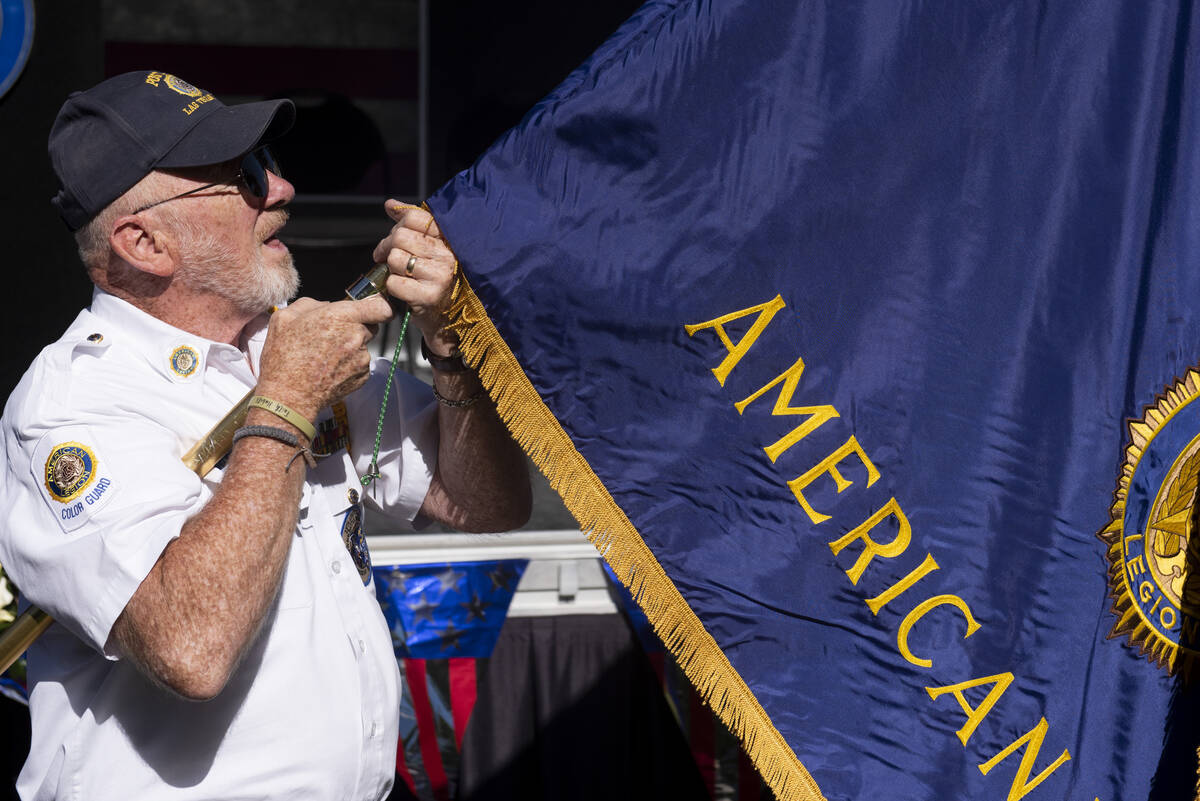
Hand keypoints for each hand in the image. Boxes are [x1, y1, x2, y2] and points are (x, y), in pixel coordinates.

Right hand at [255, 295, 393, 420]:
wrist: (289, 396)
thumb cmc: (284, 358)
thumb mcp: (285, 318)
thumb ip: (311, 304)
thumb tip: (326, 304)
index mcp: (340, 317)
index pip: (381, 307)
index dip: (378, 306)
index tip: (371, 309)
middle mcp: (356, 337)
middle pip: (371, 325)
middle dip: (356, 326)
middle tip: (333, 335)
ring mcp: (362, 358)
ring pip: (364, 345)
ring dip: (351, 347)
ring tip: (326, 356)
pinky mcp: (363, 376)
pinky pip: (360, 364)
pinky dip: (349, 364)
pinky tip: (330, 369)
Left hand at [372, 201, 458, 355]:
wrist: (444, 319)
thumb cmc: (431, 281)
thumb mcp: (425, 250)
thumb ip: (409, 224)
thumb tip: (390, 204)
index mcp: (447, 241)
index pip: (416, 217)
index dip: (398, 226)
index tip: (393, 241)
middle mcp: (447, 256)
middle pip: (400, 237)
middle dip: (388, 248)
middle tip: (390, 261)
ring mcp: (439, 276)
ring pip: (395, 258)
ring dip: (391, 270)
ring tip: (402, 277)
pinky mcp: (428, 296)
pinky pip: (393, 282)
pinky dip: (391, 288)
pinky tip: (403, 292)